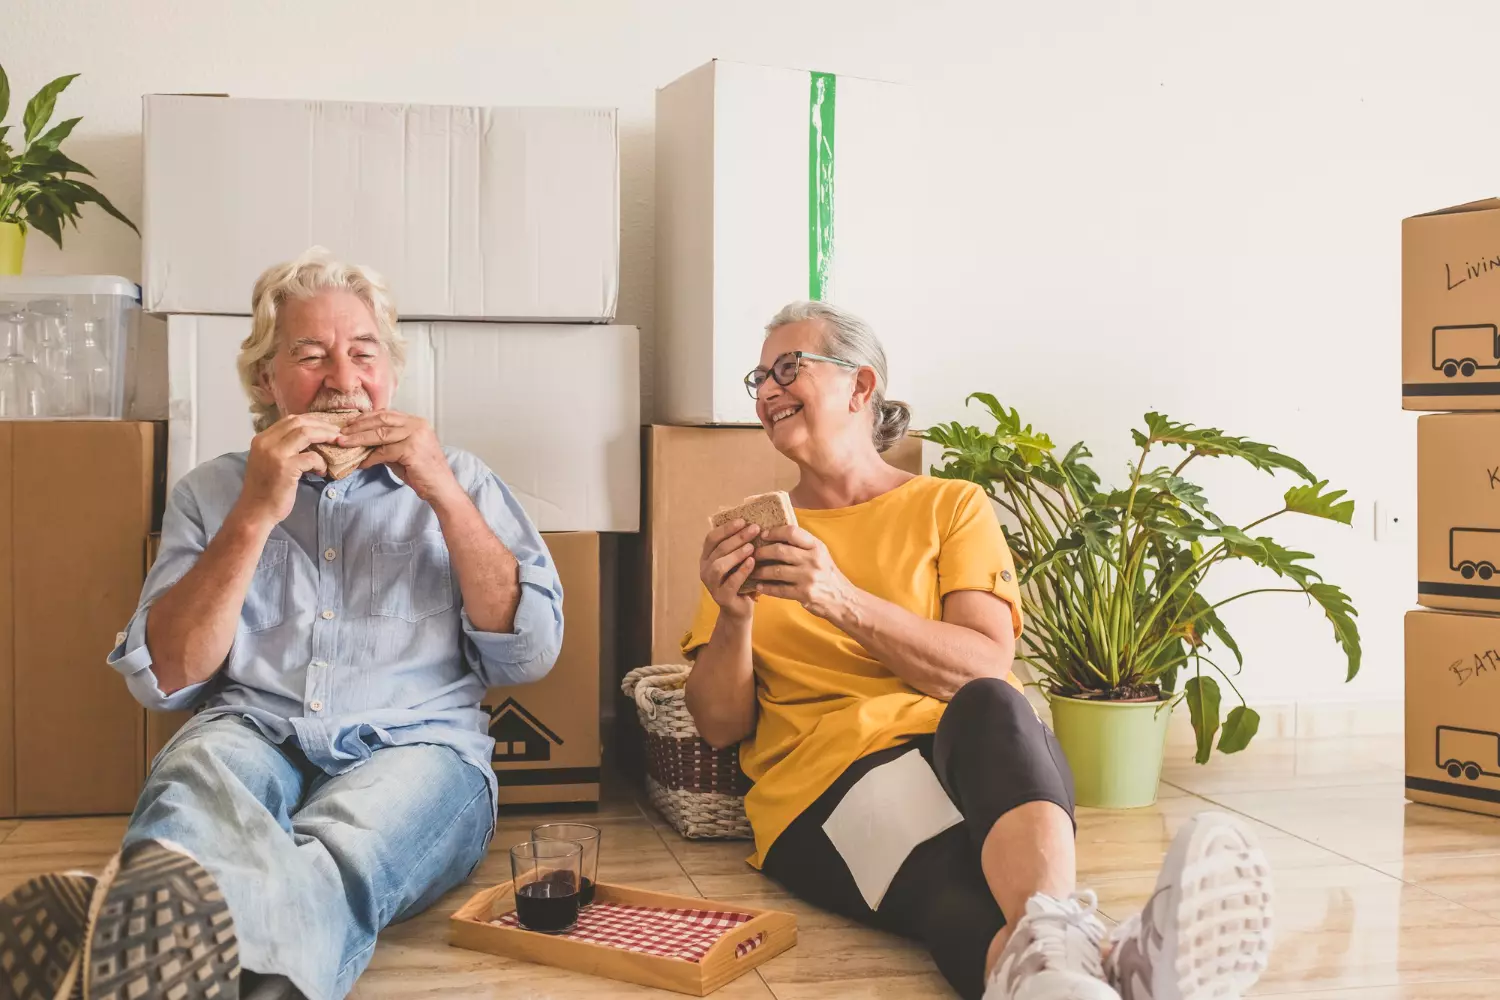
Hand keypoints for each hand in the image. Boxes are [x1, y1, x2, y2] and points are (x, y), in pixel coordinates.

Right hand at [233, 413, 337, 528]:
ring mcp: (275, 454)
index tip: (326, 426)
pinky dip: (321, 462)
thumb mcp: (268, 461)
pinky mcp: (286, 468)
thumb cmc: (265, 489)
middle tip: (337, 433)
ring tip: (336, 444)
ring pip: (306, 433)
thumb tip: (308, 437)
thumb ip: (282, 447)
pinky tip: (321, 471)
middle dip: (322, 425)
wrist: (255, 512)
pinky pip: (312, 457)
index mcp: (262, 439)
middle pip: (299, 422)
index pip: (290, 419)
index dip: (312, 420)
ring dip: (325, 437)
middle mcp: (266, 442)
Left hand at [336, 410, 460, 503]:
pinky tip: (361, 463)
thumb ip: (388, 443)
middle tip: (341, 431)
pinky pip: (383, 452)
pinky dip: (370, 458)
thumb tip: (363, 441)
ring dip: (358, 438)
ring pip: (380, 434)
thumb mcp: (404, 451)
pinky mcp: (411, 450)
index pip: (387, 414)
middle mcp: (417, 425)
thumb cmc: (423, 472)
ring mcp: (415, 436)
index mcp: (417, 422)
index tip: (350, 423)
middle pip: (381, 420)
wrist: (440, 488)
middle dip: (359, 425)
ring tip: (343, 442)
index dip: (366, 417)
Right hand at [699, 519, 760, 621]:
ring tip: (752, 547)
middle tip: (754, 529)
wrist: (739, 609)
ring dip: (736, 554)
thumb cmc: (740, 580)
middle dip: (737, 538)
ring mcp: (711, 585)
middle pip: (718, 550)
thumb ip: (738, 546)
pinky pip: (730, 583)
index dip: (726, 528)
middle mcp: (705, 570)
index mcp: (707, 558)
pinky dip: (741, 571)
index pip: (711, 538)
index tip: (742, 520)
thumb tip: (753, 524)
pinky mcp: (721, 597)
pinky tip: (752, 563)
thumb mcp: (737, 561)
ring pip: (719, 566)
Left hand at [750, 526, 858, 621]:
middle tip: (752, 554)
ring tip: (752, 571)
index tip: (763, 535)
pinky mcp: (804, 594)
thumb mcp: (820, 554)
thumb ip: (803, 545)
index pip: (792, 532)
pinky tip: (759, 586)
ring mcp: (808, 577)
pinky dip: (766, 588)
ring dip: (760, 571)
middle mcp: (813, 560)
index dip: (774, 532)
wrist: (842, 599)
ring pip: (776, 571)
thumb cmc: (827, 574)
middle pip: (780, 550)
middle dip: (762, 552)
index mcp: (816, 546)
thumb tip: (776, 535)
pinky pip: (779, 589)